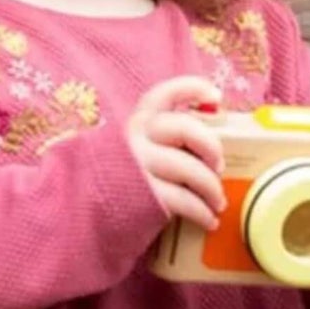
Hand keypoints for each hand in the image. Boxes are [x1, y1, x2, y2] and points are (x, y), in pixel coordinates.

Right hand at [127, 76, 227, 230]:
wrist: (90, 212)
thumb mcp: (141, 148)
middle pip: (184, 128)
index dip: (191, 88)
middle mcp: (136, 138)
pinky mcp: (143, 195)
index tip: (216, 96)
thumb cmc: (129, 178)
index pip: (163, 94)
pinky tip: (209, 220)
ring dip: (211, 188)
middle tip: (219, 166)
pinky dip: (202, 212)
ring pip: (189, 168)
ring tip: (218, 202)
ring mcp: (138, 166)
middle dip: (210, 146)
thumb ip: (168, 138)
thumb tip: (213, 136)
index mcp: (138, 121)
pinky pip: (183, 200)